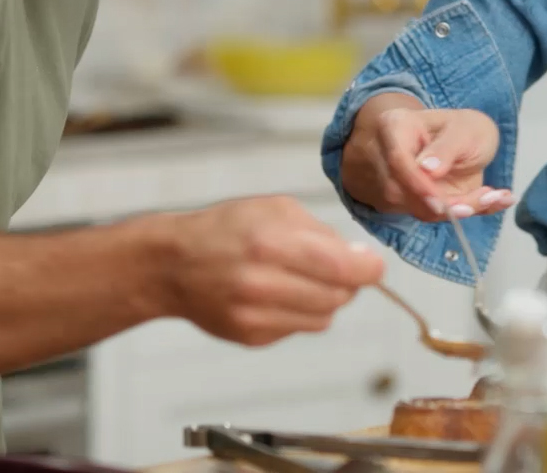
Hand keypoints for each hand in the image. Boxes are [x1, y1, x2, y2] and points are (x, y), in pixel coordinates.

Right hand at [148, 196, 385, 346]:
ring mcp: (255, 315)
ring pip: (323, 318)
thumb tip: (361, 259)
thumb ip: (322, 232)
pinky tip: (275, 295)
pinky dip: (298, 313)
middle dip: (346, 283)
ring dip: (324, 300)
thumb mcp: (275, 209)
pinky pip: (298, 329)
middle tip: (332, 268)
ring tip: (299, 280)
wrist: (173, 265)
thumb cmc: (226, 229)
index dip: (369, 270)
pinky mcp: (250, 337)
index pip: (343, 269)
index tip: (373, 266)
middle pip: (338, 297)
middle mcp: (262, 283)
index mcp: (271, 243)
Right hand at [339, 95, 512, 221]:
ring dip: (454, 211)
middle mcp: (387, 156)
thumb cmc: (465, 128)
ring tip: (493, 197)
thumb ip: (447, 147)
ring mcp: (396, 181)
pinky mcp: (409, 201)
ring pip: (414, 208)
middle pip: (399, 190)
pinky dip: (460, 214)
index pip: (397, 160)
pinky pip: (429, 215)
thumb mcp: (466, 130)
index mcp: (395, 126)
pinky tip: (492, 201)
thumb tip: (426, 169)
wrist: (469, 142)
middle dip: (441, 204)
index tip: (442, 203)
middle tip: (483, 200)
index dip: (417, 184)